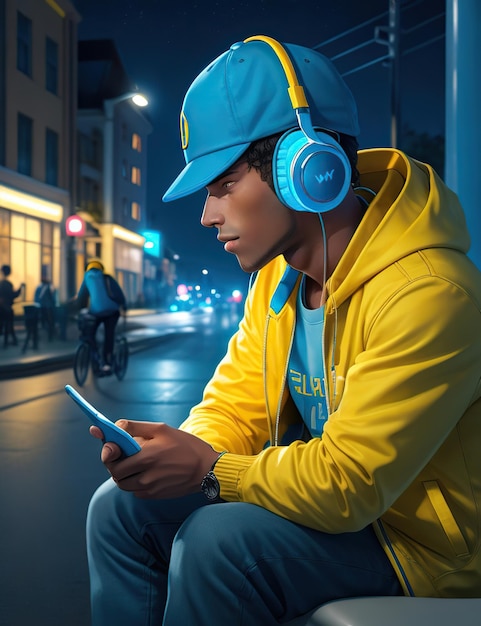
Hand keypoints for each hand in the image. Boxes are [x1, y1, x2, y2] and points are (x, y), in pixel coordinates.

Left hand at [90, 421, 219, 498]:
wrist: (206, 469)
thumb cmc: (184, 445)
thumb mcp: (161, 429)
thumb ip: (134, 427)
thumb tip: (113, 427)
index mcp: (145, 456)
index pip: (112, 460)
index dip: (107, 453)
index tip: (108, 445)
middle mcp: (145, 476)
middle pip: (115, 473)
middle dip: (115, 463)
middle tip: (124, 453)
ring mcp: (149, 488)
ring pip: (123, 484)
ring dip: (124, 473)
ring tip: (137, 462)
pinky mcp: (154, 496)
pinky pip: (135, 491)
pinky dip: (135, 482)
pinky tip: (147, 471)